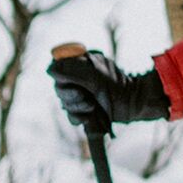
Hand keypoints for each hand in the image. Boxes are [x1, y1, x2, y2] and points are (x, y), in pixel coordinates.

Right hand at [47, 50, 168, 132]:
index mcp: (77, 64)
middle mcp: (76, 79)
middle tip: (85, 97)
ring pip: (65, 104)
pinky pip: (72, 117)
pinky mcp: (84, 111)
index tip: (71, 82)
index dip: (61, 78)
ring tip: (92, 106)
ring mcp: (80, 95)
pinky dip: (78, 118)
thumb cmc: (116, 83)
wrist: (133, 102)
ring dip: (77, 107)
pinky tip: (88, 117)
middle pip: (59, 89)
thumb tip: (49, 70)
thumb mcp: (95, 73)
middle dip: (71, 96)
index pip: (56, 70)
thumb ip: (72, 70)